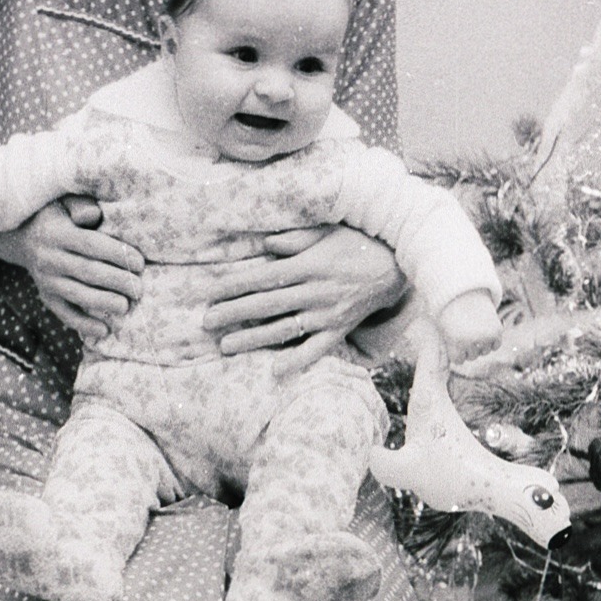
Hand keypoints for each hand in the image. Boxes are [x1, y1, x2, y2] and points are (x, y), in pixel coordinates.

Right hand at [0, 195, 144, 344]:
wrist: (19, 234)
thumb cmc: (54, 213)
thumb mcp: (64, 201)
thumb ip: (81, 205)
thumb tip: (94, 215)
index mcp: (57, 233)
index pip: (91, 245)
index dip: (117, 254)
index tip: (140, 262)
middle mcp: (49, 258)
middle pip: (88, 272)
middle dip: (117, 281)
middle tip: (139, 288)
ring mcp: (46, 281)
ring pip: (77, 295)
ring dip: (103, 303)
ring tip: (126, 307)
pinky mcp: (46, 296)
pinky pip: (64, 313)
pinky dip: (83, 324)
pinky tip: (104, 330)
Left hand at [201, 223, 406, 373]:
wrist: (394, 266)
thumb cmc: (356, 244)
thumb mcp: (328, 231)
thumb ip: (296, 239)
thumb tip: (266, 244)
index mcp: (309, 265)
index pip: (264, 277)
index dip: (235, 285)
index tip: (210, 292)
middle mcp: (315, 292)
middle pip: (267, 304)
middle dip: (234, 313)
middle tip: (206, 322)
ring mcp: (327, 314)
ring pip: (284, 329)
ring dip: (253, 339)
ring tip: (226, 346)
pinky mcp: (339, 330)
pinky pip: (316, 349)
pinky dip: (297, 360)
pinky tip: (275, 370)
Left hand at [437, 290, 501, 363]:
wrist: (466, 290)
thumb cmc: (451, 312)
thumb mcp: (444, 330)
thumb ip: (449, 349)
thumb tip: (448, 367)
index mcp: (455, 340)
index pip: (458, 360)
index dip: (456, 350)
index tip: (455, 338)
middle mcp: (471, 340)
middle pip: (472, 357)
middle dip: (469, 346)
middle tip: (466, 328)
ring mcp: (485, 336)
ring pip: (485, 351)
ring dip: (481, 343)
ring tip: (475, 326)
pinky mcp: (497, 330)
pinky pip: (496, 345)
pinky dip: (492, 340)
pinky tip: (485, 328)